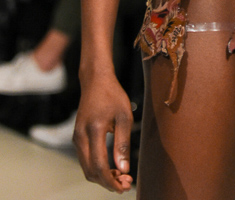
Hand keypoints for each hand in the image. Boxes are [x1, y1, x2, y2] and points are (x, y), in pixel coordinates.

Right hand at [74, 75, 133, 192]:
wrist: (95, 80)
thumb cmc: (112, 95)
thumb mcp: (124, 116)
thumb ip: (123, 143)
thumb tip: (124, 168)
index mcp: (93, 130)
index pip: (99, 165)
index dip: (111, 180)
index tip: (124, 186)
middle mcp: (80, 137)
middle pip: (90, 171)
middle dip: (107, 182)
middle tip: (125, 184)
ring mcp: (76, 138)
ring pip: (87, 168)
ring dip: (103, 177)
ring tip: (121, 177)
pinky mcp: (77, 137)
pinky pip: (85, 159)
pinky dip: (97, 168)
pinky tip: (112, 167)